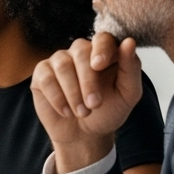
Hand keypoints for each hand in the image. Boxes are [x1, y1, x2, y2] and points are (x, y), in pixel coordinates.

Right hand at [31, 34, 142, 172]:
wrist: (85, 134)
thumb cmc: (108, 111)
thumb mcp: (128, 94)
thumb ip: (131, 69)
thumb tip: (129, 42)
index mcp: (104, 52)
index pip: (102, 38)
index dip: (100, 49)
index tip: (99, 65)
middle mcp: (80, 52)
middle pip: (81, 52)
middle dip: (87, 80)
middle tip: (94, 105)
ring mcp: (59, 61)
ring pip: (62, 66)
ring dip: (73, 93)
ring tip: (82, 112)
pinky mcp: (41, 74)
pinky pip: (46, 79)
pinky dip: (57, 98)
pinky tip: (66, 112)